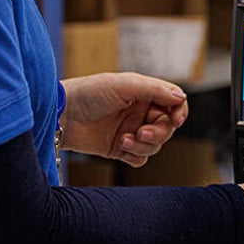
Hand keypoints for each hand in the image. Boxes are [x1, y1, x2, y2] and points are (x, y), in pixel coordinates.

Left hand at [60, 72, 188, 166]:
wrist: (62, 115)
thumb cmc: (89, 92)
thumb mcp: (124, 85)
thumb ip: (154, 90)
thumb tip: (181, 97)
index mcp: (143, 93)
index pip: (173, 103)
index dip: (179, 112)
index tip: (176, 120)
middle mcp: (139, 112)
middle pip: (166, 127)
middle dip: (158, 132)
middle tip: (142, 133)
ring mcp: (130, 130)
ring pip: (154, 145)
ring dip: (144, 145)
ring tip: (125, 140)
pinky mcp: (119, 148)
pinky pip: (140, 158)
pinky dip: (135, 155)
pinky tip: (121, 147)